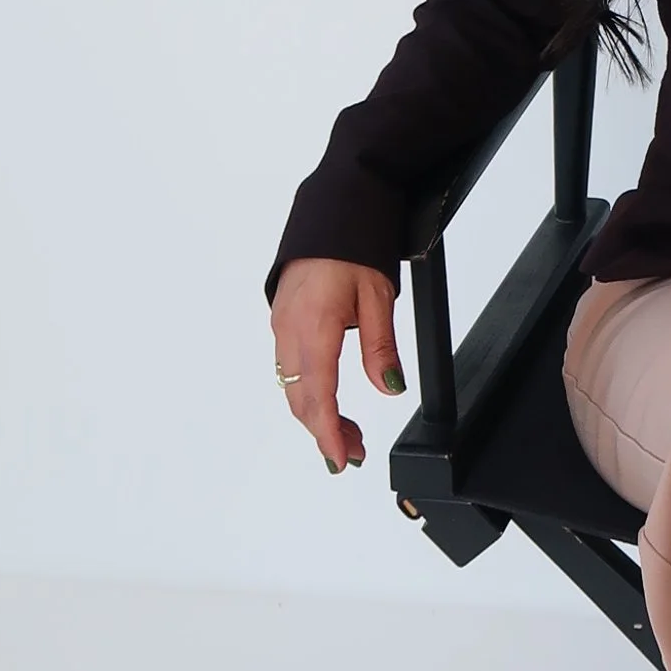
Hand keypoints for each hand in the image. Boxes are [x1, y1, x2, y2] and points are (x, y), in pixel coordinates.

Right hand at [270, 257, 406, 472]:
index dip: (327, 433)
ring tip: (347, 434)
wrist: (332, 212)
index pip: (318, 396)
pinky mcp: (282, 322)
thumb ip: (380, 347)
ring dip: (316, 415)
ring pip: (293, 387)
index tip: (340, 459)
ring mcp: (281, 327)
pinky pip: (289, 369)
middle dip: (325, 432)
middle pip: (301, 399)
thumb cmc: (353, 247)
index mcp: (315, 327)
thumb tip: (388, 386)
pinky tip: (327, 401)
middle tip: (354, 454)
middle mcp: (290, 331)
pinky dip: (307, 393)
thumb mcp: (378, 298)